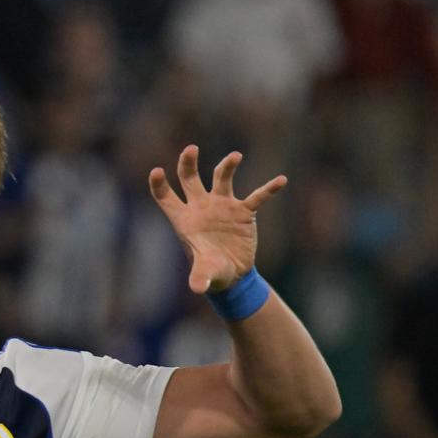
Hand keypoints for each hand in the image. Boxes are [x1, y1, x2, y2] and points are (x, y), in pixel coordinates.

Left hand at [148, 145, 286, 292]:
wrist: (233, 275)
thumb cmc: (212, 271)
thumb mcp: (205, 273)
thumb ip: (200, 276)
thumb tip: (199, 288)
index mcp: (184, 219)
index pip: (165, 197)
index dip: (159, 184)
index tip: (156, 171)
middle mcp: (201, 207)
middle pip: (190, 178)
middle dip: (188, 163)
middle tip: (190, 149)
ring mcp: (223, 206)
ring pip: (222, 178)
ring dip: (227, 166)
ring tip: (234, 157)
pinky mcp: (244, 212)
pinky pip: (257, 197)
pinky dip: (269, 189)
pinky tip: (280, 181)